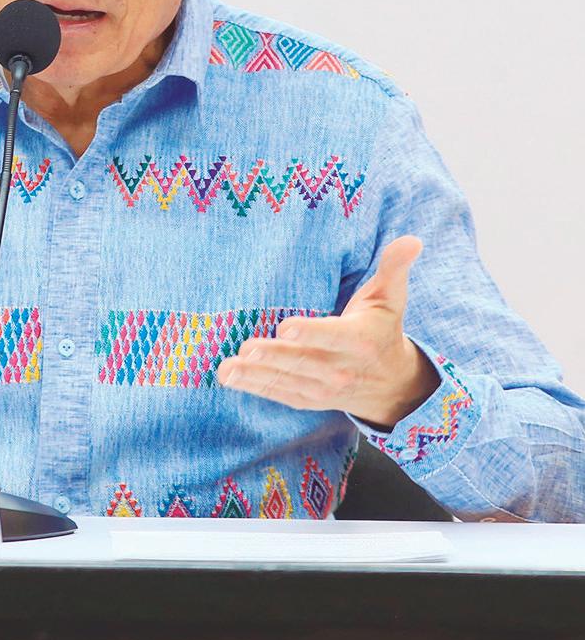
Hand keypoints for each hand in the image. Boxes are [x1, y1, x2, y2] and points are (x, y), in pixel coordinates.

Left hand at [216, 235, 439, 429]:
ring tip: (227, 369)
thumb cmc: (382, 330)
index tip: (285, 327)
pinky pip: (279, 394)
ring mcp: (323, 388)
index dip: (311, 333)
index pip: (333, 336)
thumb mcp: (391, 299)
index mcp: (359, 340)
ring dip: (255, 375)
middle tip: (247, 348)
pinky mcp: (308, 399)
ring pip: (287, 381)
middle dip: (274, 356)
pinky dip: (255, 387)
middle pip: (303, 362)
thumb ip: (394, 268)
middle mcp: (341, 369)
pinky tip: (228, 377)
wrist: (393, 385)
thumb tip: (412, 240)